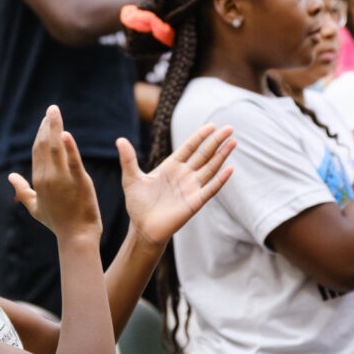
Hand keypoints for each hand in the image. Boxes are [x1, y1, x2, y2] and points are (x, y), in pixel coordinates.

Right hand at [9, 106, 101, 241]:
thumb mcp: (35, 206)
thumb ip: (22, 189)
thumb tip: (10, 177)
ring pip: (56, 148)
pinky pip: (73, 162)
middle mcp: (48, 177)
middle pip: (44, 145)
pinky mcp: (79, 182)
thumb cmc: (57, 222)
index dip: (41, 133)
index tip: (46, 119)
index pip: (37, 151)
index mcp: (38, 180)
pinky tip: (65, 133)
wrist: (76, 236)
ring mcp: (63, 180)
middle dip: (47, 125)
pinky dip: (69, 147)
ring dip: (55, 128)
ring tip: (55, 112)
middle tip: (52, 109)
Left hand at [118, 123, 235, 246]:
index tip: (212, 126)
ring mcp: (191, 188)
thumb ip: (128, 159)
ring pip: (210, 168)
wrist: (142, 228)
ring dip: (222, 156)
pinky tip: (229, 169)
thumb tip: (119, 140)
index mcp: (171, 166)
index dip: (200, 136)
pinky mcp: (194, 202)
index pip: (189, 147)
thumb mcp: (131, 179)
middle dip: (216, 141)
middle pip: (204, 154)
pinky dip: (220, 180)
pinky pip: (210, 189)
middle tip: (230, 128)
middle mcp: (184, 175)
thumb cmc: (138, 204)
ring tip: (233, 142)